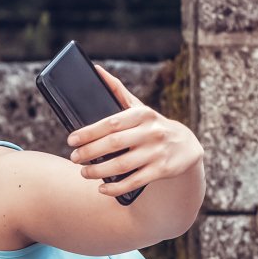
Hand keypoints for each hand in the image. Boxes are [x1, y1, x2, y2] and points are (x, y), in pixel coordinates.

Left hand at [65, 66, 204, 198]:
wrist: (186, 146)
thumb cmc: (152, 125)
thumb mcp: (139, 107)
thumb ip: (117, 90)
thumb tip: (96, 70)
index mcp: (142, 114)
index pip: (111, 123)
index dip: (89, 132)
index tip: (71, 140)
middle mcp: (151, 131)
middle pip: (113, 144)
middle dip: (89, 152)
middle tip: (74, 158)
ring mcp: (157, 152)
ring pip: (122, 165)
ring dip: (98, 171)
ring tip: (84, 172)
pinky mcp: (161, 170)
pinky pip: (134, 181)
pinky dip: (116, 187)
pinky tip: (102, 188)